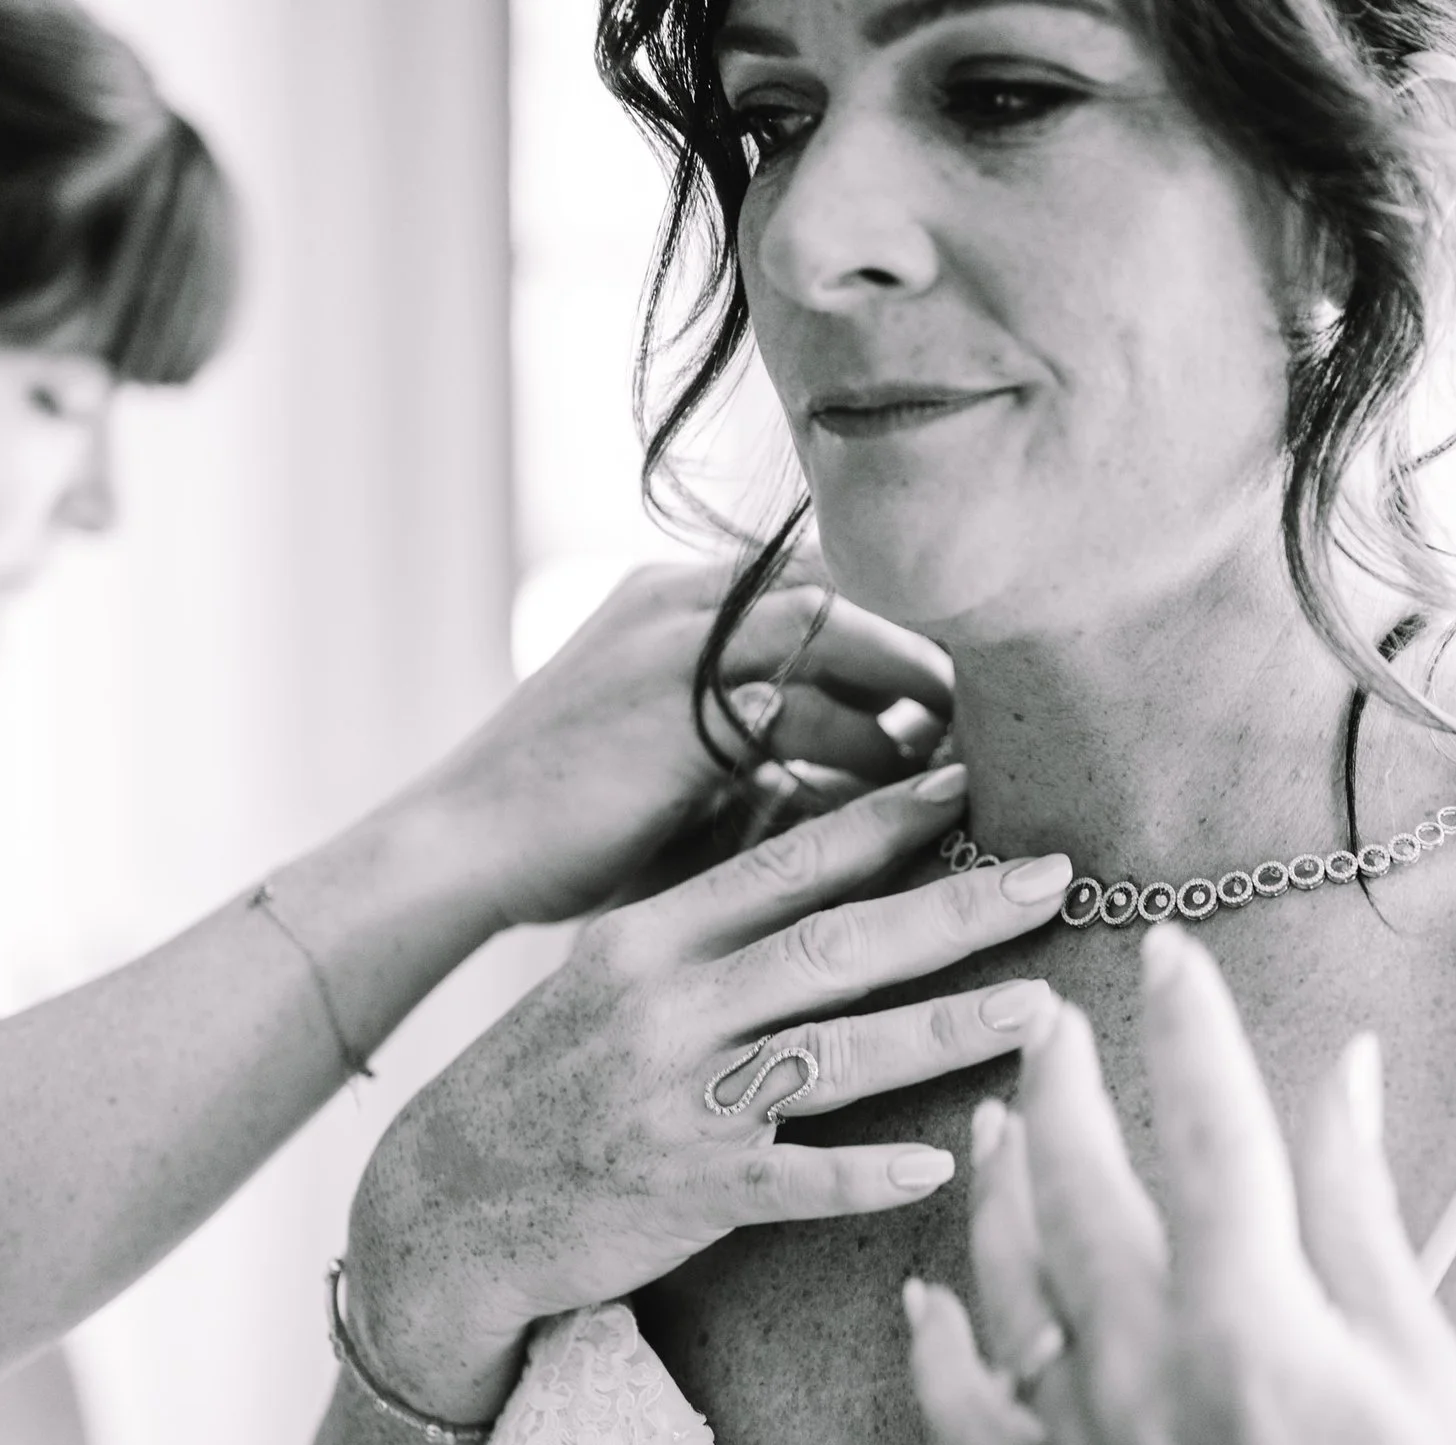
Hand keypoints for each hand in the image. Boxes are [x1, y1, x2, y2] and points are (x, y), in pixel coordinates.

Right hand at [346, 769, 1070, 1425]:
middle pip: (834, 947)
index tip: (973, 780)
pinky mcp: (685, 1193)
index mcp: (648, 940)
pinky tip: (946, 1162)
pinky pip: (795, 1184)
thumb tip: (818, 858)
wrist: (440, 1201)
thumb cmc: (545, 1077)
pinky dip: (869, 1173)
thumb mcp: (607, 976)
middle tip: (1056, 878)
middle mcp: (666, 1009)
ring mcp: (677, 1102)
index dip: (886, 823)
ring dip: (946, 1030)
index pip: (785, 866)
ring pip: (835, 1054)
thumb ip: (707, 923)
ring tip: (1043, 1009)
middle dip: (955, 909)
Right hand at [392, 562, 950, 929]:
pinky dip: (867, 757)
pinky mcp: (678, 709)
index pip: (823, 581)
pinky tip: (911, 803)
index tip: (963, 690)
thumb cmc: (572, 821)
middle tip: (997, 715)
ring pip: (840, 637)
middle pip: (848, 590)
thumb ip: (764, 733)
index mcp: (679, 593)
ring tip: (971, 759)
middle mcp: (683, 596)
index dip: (900, 632)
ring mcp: (678, 643)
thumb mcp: (676, 749)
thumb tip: (879, 758)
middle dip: (927, 653)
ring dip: (913, 700)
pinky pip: (807, 715)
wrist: (458, 852)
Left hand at [905, 925, 1455, 1444]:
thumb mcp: (1420, 1357)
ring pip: (1002, 1273)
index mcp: (1253, 1315)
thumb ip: (1361, 1206)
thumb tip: (1348, 1073)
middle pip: (1078, 1178)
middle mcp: (1145, 1362)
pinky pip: (960, 1410)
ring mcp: (1082, 1437)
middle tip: (1050, 1012)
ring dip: (995, 1181)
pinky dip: (933, 1344)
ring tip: (999, 1112)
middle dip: (1060, 1077)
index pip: (1207, 1125)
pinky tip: (928, 1290)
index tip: (1169, 956)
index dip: (1186, 1024)